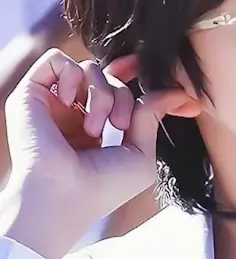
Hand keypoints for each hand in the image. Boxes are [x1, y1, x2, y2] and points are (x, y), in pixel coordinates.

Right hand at [2, 48, 192, 258]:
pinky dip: (72, 75)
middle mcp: (76, 111)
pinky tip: (72, 102)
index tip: (165, 82)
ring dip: (102, 95)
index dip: (138, 78)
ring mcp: (55, 102)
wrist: (64, 197)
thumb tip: (180, 93)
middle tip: (119, 126)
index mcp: (100, 125)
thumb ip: (154, 118)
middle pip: (112, 77)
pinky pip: (57, 60)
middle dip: (124, 97)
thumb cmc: (103, 187)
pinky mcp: (32, 93)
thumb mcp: (142, 155)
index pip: (121, 88)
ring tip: (96, 128)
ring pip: (90, 68)